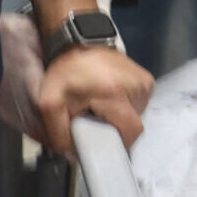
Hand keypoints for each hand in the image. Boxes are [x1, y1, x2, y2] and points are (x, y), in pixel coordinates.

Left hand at [37, 42, 155, 154]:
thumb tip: (74, 155)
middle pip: (132, 127)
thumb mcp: (49, 104)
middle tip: (95, 119)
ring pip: (136, 116)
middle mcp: (136, 87)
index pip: (131, 133)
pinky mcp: (147, 79)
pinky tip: (110, 96)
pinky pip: (139, 105)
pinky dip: (125, 106)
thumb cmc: (65, 71)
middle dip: (114, 129)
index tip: (101, 139)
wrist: (78, 41)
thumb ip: (58, 134)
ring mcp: (144, 82)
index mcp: (115, 94)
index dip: (117, 142)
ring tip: (101, 105)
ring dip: (119, 117)